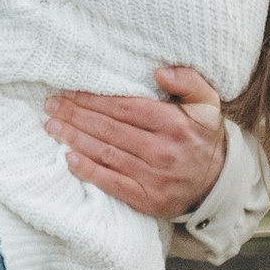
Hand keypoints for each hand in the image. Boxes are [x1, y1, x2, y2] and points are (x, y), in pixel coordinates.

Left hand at [42, 62, 227, 220]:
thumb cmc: (204, 137)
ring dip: (75, 139)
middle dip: (76, 115)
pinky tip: (69, 158)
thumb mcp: (207, 102)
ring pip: (106, 153)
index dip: (93, 99)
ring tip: (52, 126)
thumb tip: (159, 71)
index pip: (123, 107)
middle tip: (52, 105)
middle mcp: (162, 150)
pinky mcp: (147, 198)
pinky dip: (88, 170)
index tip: (70, 91)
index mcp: (174, 123)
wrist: (218, 184)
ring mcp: (154, 176)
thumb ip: (188, 81)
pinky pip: (111, 183)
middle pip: (109, 129)